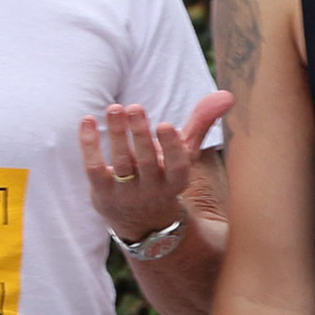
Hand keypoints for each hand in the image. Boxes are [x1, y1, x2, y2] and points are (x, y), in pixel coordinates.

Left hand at [75, 91, 230, 245]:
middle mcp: (152, 190)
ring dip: (117, 134)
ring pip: (122, 163)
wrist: (139, 219)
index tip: (166, 125)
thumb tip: (227, 95)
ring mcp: (126, 193)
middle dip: (141, 134)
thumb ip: (201, 123)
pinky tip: (88, 120)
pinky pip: (95, 168)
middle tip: (135, 107)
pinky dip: (90, 145)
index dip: (172, 148)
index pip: (177, 168)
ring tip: (114, 108)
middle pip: (146, 162)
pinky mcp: (102, 192)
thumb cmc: (164, 175)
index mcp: (175, 182)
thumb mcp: (184, 154)